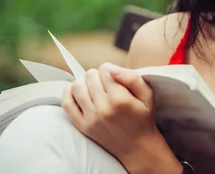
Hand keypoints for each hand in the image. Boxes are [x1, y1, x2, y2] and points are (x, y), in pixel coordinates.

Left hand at [62, 63, 181, 173]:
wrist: (137, 146)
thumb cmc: (143, 118)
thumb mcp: (147, 95)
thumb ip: (131, 77)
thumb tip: (110, 67)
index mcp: (120, 99)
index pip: (105, 69)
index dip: (111, 70)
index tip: (116, 78)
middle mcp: (103, 108)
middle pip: (90, 76)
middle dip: (98, 75)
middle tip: (106, 84)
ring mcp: (91, 118)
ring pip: (77, 86)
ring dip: (85, 83)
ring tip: (94, 88)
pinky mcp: (82, 125)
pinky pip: (67, 104)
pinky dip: (69, 93)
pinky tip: (79, 92)